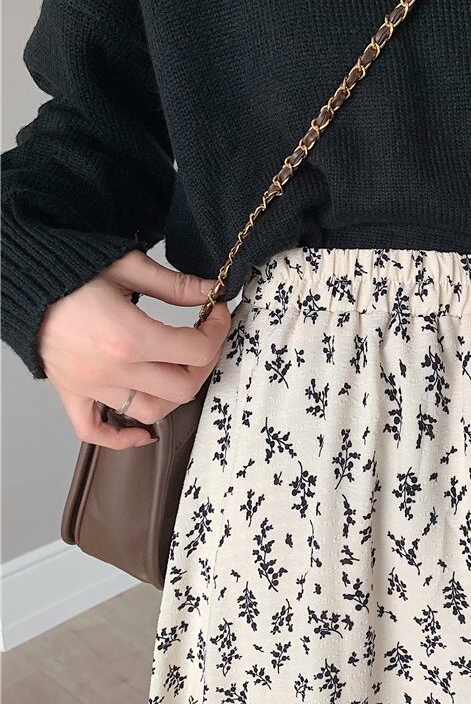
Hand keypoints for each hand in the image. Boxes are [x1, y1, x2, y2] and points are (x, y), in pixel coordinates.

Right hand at [37, 248, 231, 449]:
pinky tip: (142, 432)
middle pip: (182, 388)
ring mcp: (90, 386)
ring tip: (179, 370)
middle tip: (203, 341)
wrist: (19, 280)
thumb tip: (212, 291)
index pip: (197, 350)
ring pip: (149, 413)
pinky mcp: (71, 392)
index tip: (215, 313)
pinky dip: (121, 437)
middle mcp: (112, 370)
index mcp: (129, 337)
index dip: (217, 330)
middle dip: (203, 364)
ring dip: (173, 396)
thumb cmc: (69, 269)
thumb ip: (175, 285)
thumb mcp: (128, 266)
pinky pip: (95, 431)